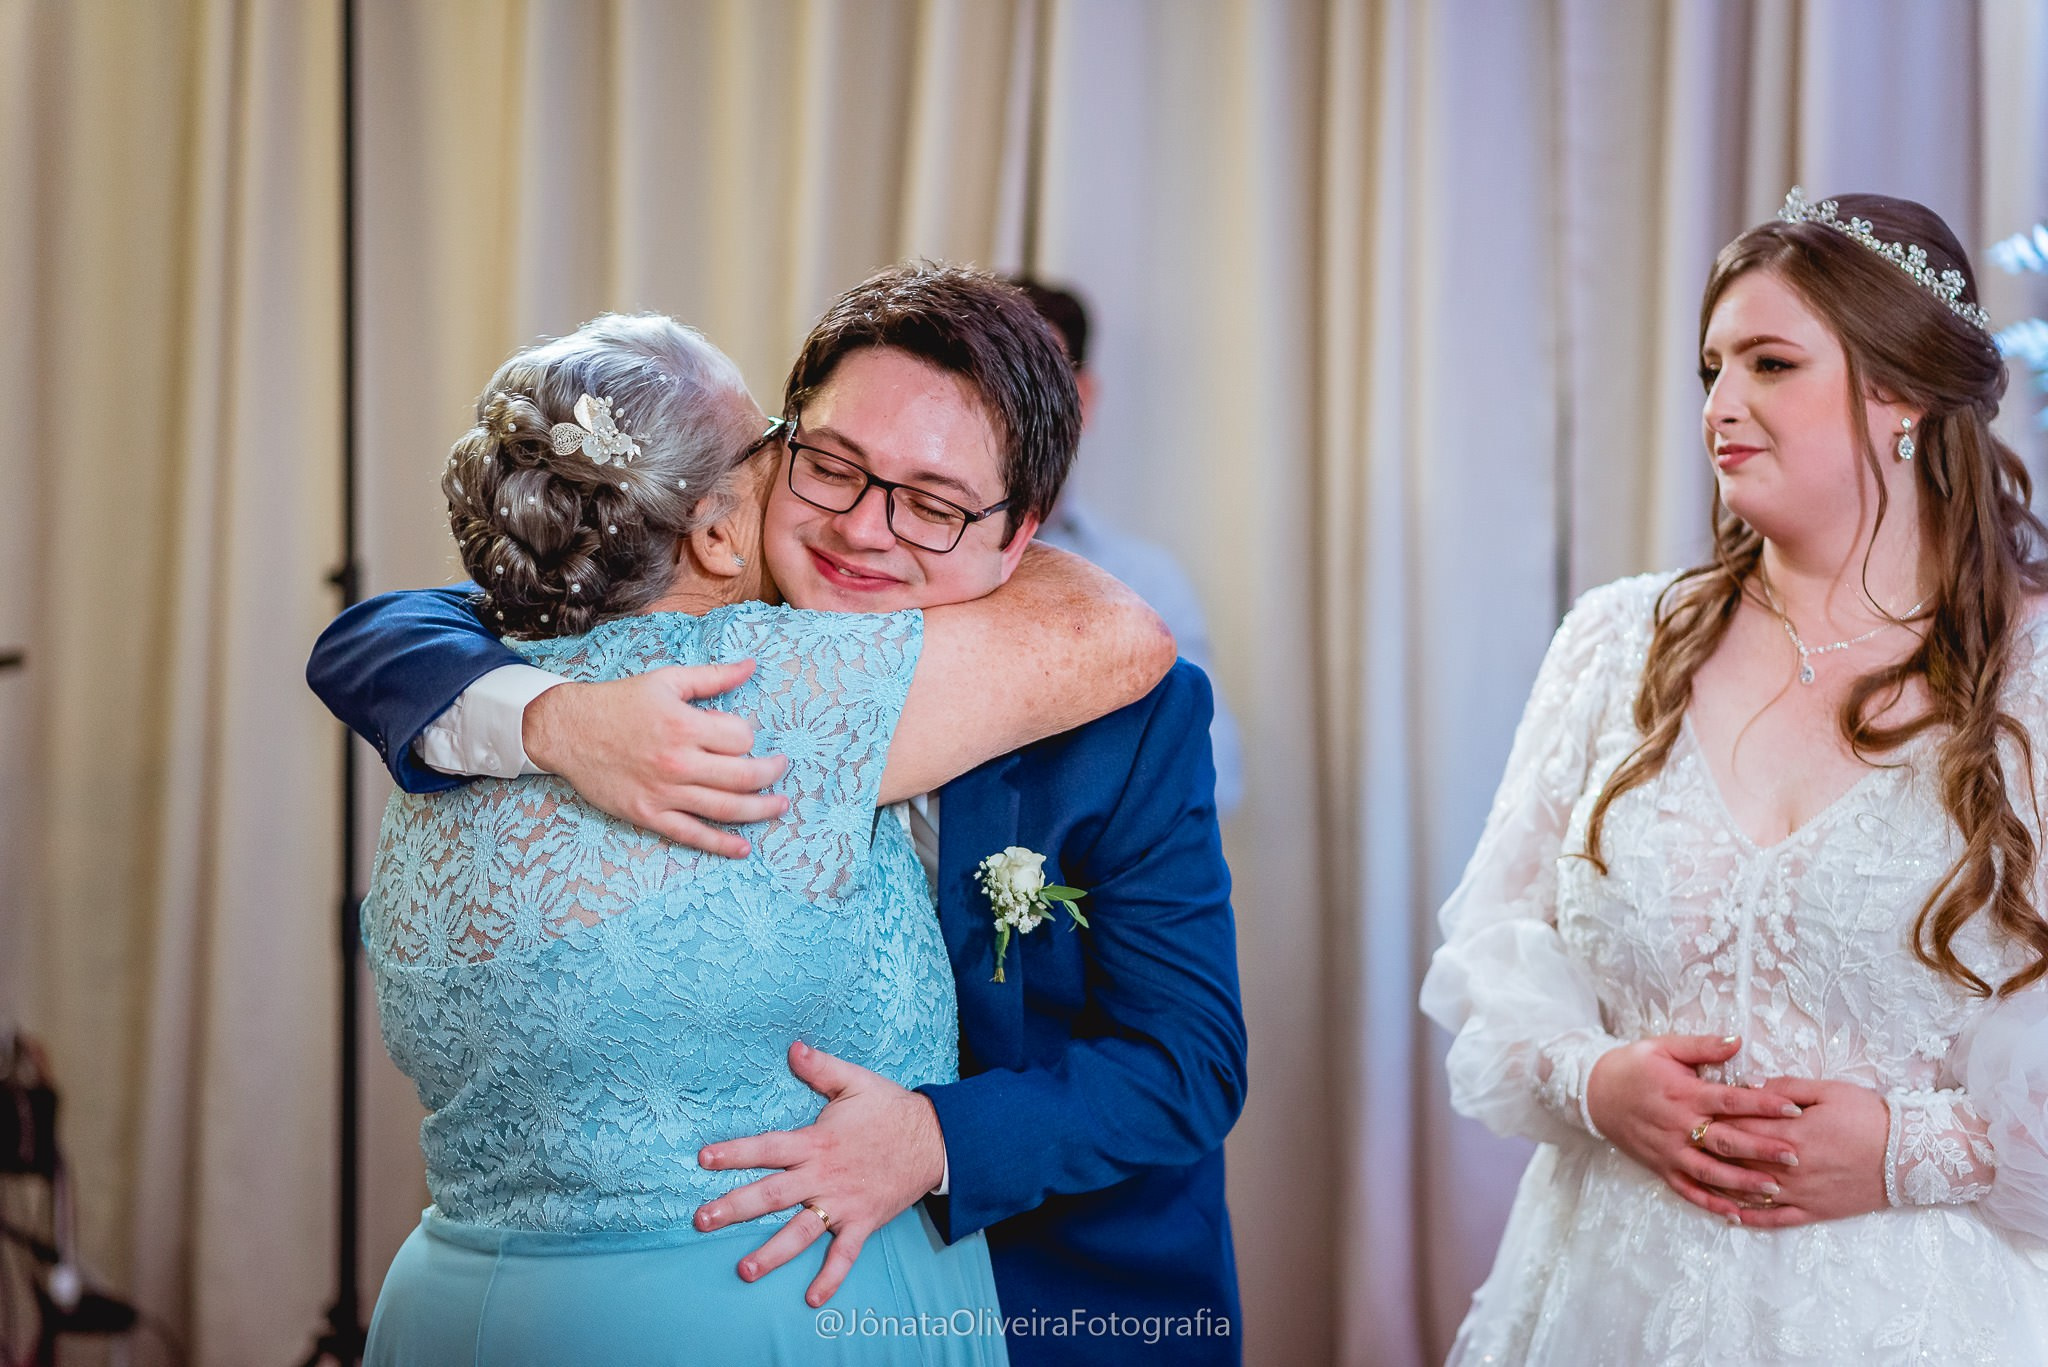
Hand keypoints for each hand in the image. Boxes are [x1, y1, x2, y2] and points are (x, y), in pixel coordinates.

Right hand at [521, 662, 787, 856]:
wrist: (568, 729)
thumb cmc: (619, 702)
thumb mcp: (667, 680)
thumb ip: (712, 677)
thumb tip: (751, 666)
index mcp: (685, 725)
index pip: (741, 738)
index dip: (747, 735)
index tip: (740, 734)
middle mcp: (679, 762)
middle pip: (744, 775)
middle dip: (770, 773)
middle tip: (780, 768)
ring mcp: (665, 792)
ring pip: (726, 808)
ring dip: (760, 809)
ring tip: (779, 806)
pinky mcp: (649, 814)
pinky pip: (692, 834)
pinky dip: (720, 844)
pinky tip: (743, 848)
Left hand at [693, 1042, 945, 1306]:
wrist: (937, 1139)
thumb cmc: (891, 1109)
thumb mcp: (856, 1081)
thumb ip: (821, 1068)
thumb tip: (792, 1048)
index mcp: (817, 1143)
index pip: (768, 1147)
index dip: (735, 1152)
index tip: (704, 1159)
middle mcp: (824, 1177)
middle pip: (773, 1195)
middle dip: (736, 1208)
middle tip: (703, 1220)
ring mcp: (843, 1203)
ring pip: (802, 1231)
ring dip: (773, 1252)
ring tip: (745, 1269)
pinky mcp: (863, 1222)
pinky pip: (845, 1255)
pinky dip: (830, 1277)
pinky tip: (812, 1299)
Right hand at [1585, 1034, 1805, 1222]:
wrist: (1594, 1092)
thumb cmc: (1634, 1067)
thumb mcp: (1665, 1047)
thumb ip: (1703, 1047)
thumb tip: (1739, 1041)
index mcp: (1684, 1094)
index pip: (1731, 1100)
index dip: (1763, 1104)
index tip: (1793, 1108)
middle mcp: (1679, 1126)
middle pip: (1726, 1141)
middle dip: (1763, 1149)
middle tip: (1797, 1156)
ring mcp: (1670, 1151)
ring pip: (1710, 1172)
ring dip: (1743, 1182)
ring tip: (1774, 1189)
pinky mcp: (1661, 1167)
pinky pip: (1688, 1191)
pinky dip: (1711, 1205)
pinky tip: (1736, 1215)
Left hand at [1700, 1077, 1889, 1228]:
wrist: (1909, 1155)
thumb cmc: (1869, 1117)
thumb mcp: (1828, 1091)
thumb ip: (1786, 1088)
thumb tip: (1752, 1087)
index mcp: (1792, 1132)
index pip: (1740, 1123)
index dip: (1714, 1116)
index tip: (1694, 1109)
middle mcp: (1790, 1166)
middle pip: (1738, 1157)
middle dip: (1710, 1147)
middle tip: (1686, 1139)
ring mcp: (1801, 1192)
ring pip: (1749, 1190)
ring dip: (1721, 1183)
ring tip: (1696, 1175)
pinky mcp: (1814, 1211)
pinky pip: (1775, 1218)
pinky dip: (1749, 1217)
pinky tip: (1729, 1214)